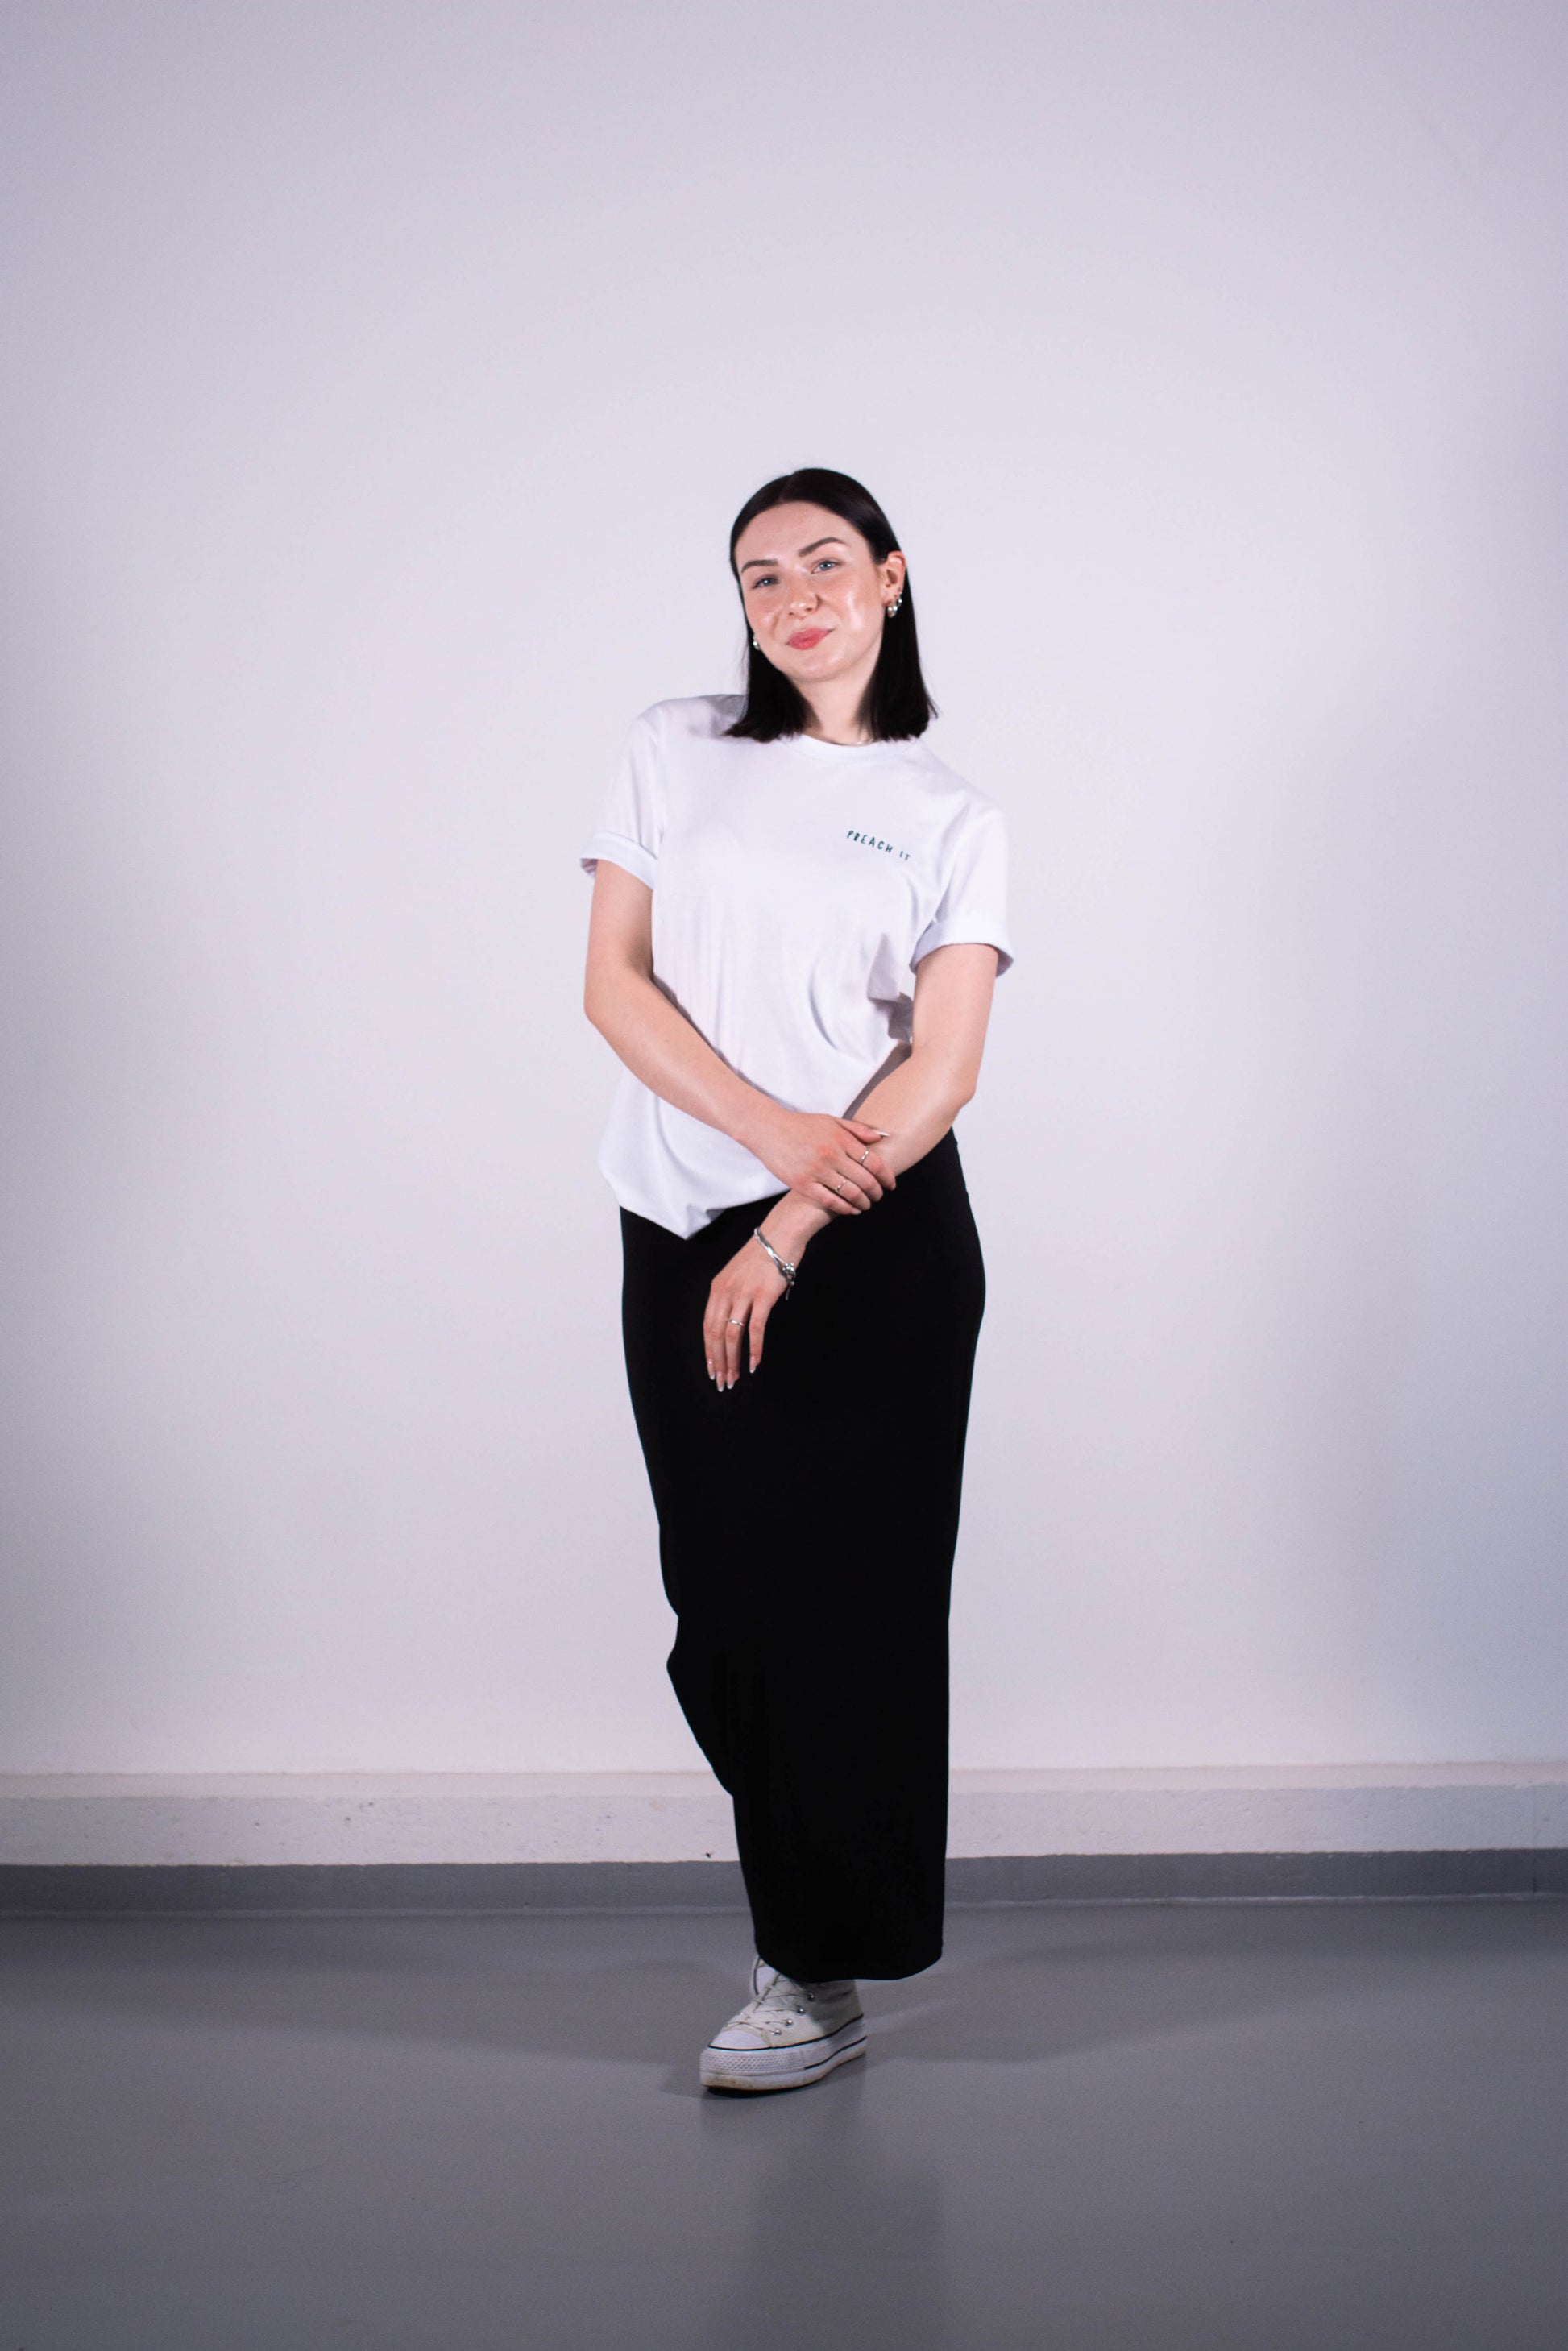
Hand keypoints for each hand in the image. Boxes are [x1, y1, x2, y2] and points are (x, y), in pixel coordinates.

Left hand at [704, 1235, 789, 1389]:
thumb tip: (735, 1321)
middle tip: (722, 1381)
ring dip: (732, 1360)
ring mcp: (744, 1294)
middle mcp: (726, 1292)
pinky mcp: (763, 1296)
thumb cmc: (764, 1254)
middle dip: (718, 1362)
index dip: (709, 1351)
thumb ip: (733, 1297)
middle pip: (715, 1334)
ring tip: (735, 1377)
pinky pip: (755, 1328)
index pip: (707, 1326)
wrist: (781, 1233)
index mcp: (717, 1288)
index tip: (712, 1369)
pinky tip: (754, 1363)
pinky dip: (754, 1349)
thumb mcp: (739, 1275)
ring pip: (732, 1335)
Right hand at [745, 1110, 895, 1215]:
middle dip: (877, 1192)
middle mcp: (832, 1155)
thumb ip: (857, 1130)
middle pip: (865, 1180)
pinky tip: (851, 1210)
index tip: (891, 1185)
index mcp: (841, 1139)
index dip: (886, 1176)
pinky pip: (829, 1201)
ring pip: (850, 1193)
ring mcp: (817, 1170)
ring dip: (863, 1202)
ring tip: (866, 1205)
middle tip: (879, 1197)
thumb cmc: (801, 1125)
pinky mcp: (803, 1184)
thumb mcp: (831, 1121)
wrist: (769, 1130)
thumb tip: (881, 1138)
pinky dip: (844, 1208)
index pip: (874, 1162)